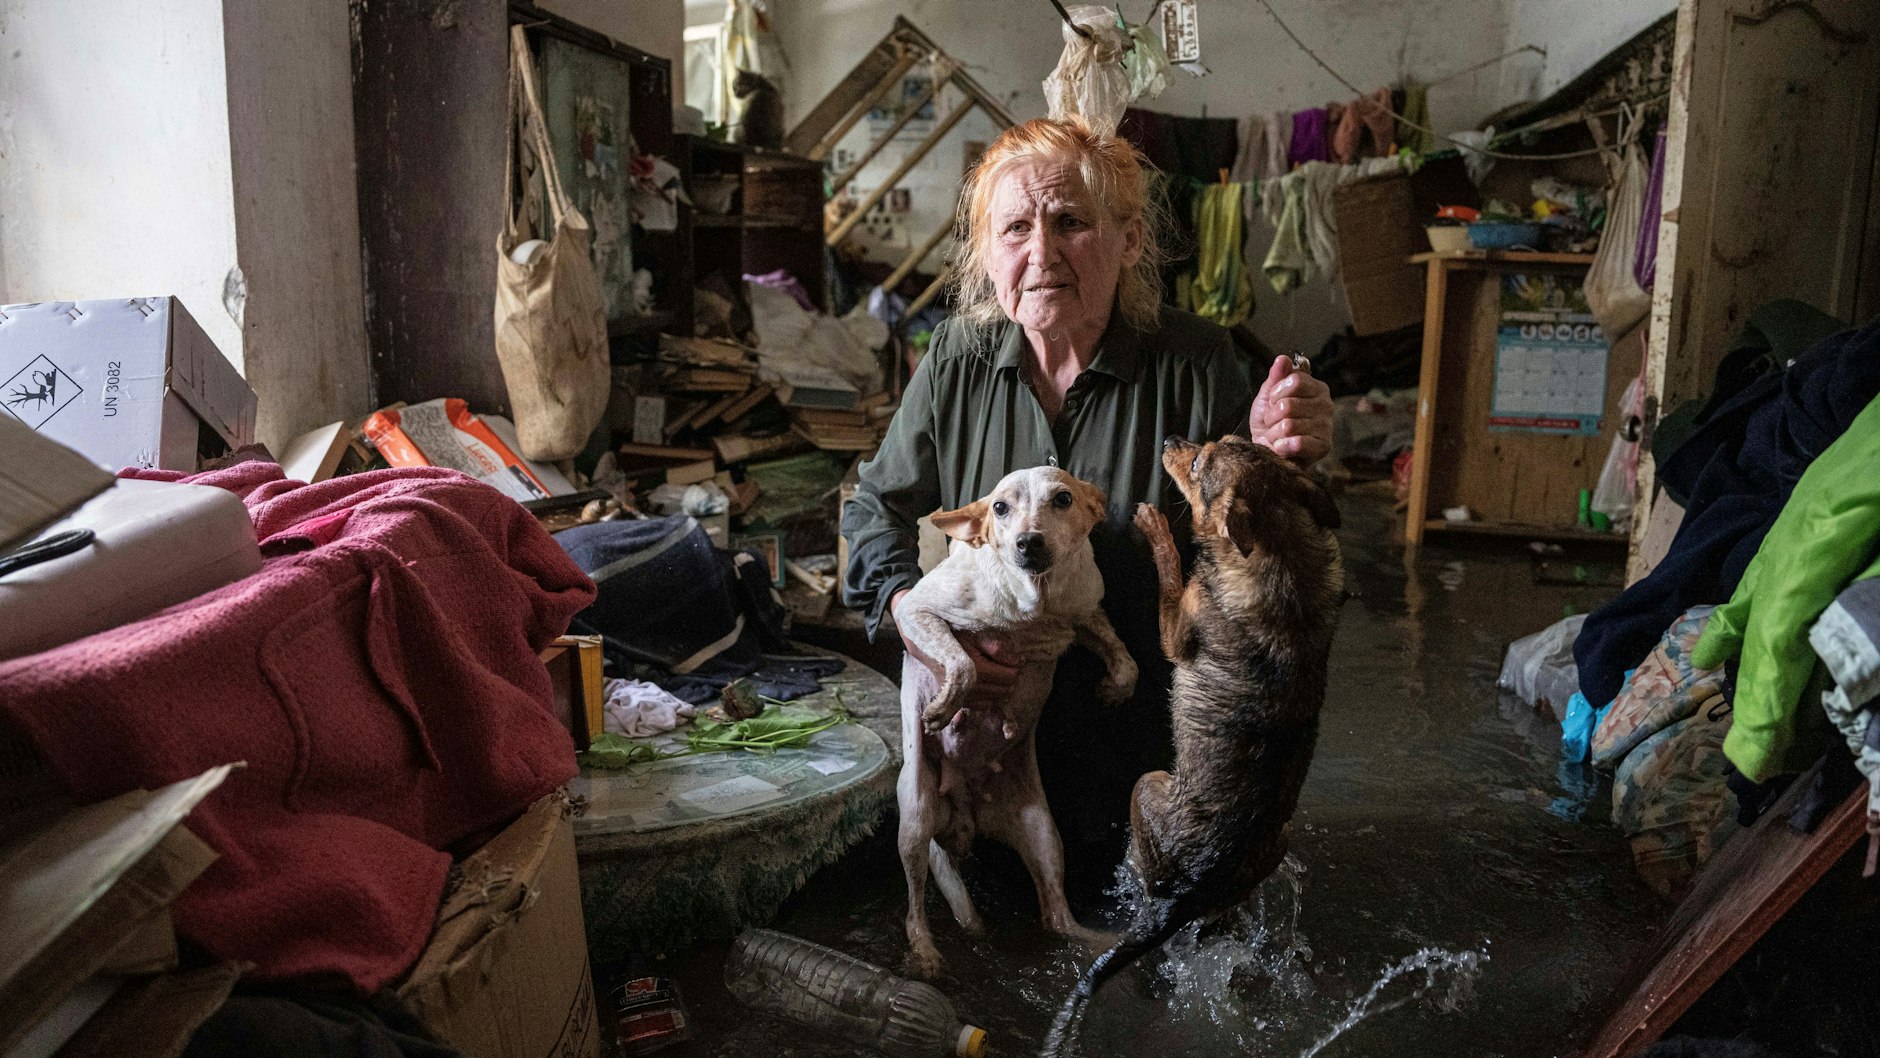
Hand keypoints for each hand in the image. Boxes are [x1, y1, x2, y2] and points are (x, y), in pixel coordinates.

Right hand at [892, 590, 1020, 711]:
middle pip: (1005, 690)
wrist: (923, 639)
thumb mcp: (976, 634)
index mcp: (976, 671)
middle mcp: (969, 689)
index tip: (1016, 658)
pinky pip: (982, 705)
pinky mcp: (956, 701)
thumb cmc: (952, 632)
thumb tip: (1020, 662)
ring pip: (995, 699)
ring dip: (999, 687)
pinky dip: (988, 696)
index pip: (1010, 676)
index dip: (1016, 667)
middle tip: (1006, 663)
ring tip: (996, 671)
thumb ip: (998, 648)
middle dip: (1009, 677)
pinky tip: (985, 682)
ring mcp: (962, 697)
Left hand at [1249, 356, 1331, 465]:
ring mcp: (1327, 426)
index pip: (1294, 381)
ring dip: (1274, 434)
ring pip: (1288, 426)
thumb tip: (1282, 359)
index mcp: (1316, 387)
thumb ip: (1276, 377)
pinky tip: (1282, 448)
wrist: (1267, 450)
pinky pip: (1298, 443)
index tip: (1272, 402)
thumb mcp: (1267, 396)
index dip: (1275, 393)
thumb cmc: (1270, 422)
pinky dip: (1282, 447)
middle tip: (1273, 423)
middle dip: (1271, 416)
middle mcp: (1326, 404)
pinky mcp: (1324, 447)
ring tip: (1277, 436)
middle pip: (1288, 405)